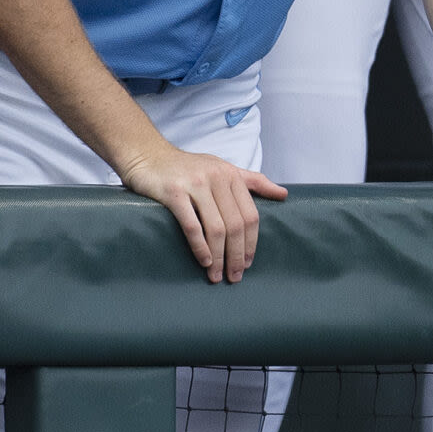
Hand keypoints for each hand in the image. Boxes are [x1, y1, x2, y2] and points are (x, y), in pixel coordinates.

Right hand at [117, 141, 287, 283]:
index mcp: (231, 175)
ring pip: (216, 228)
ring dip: (219, 256)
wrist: (148, 155)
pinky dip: (200, 246)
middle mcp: (217, 179)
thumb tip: (283, 194)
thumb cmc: (187, 167)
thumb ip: (252, 181)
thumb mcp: (223, 168)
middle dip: (237, 255)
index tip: (248, 263)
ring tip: (217, 275)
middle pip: (236, 225)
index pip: (250, 215)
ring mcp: (195, 185)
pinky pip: (192, 225)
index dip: (251, 242)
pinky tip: (204, 261)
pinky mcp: (174, 193)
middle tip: (234, 276)